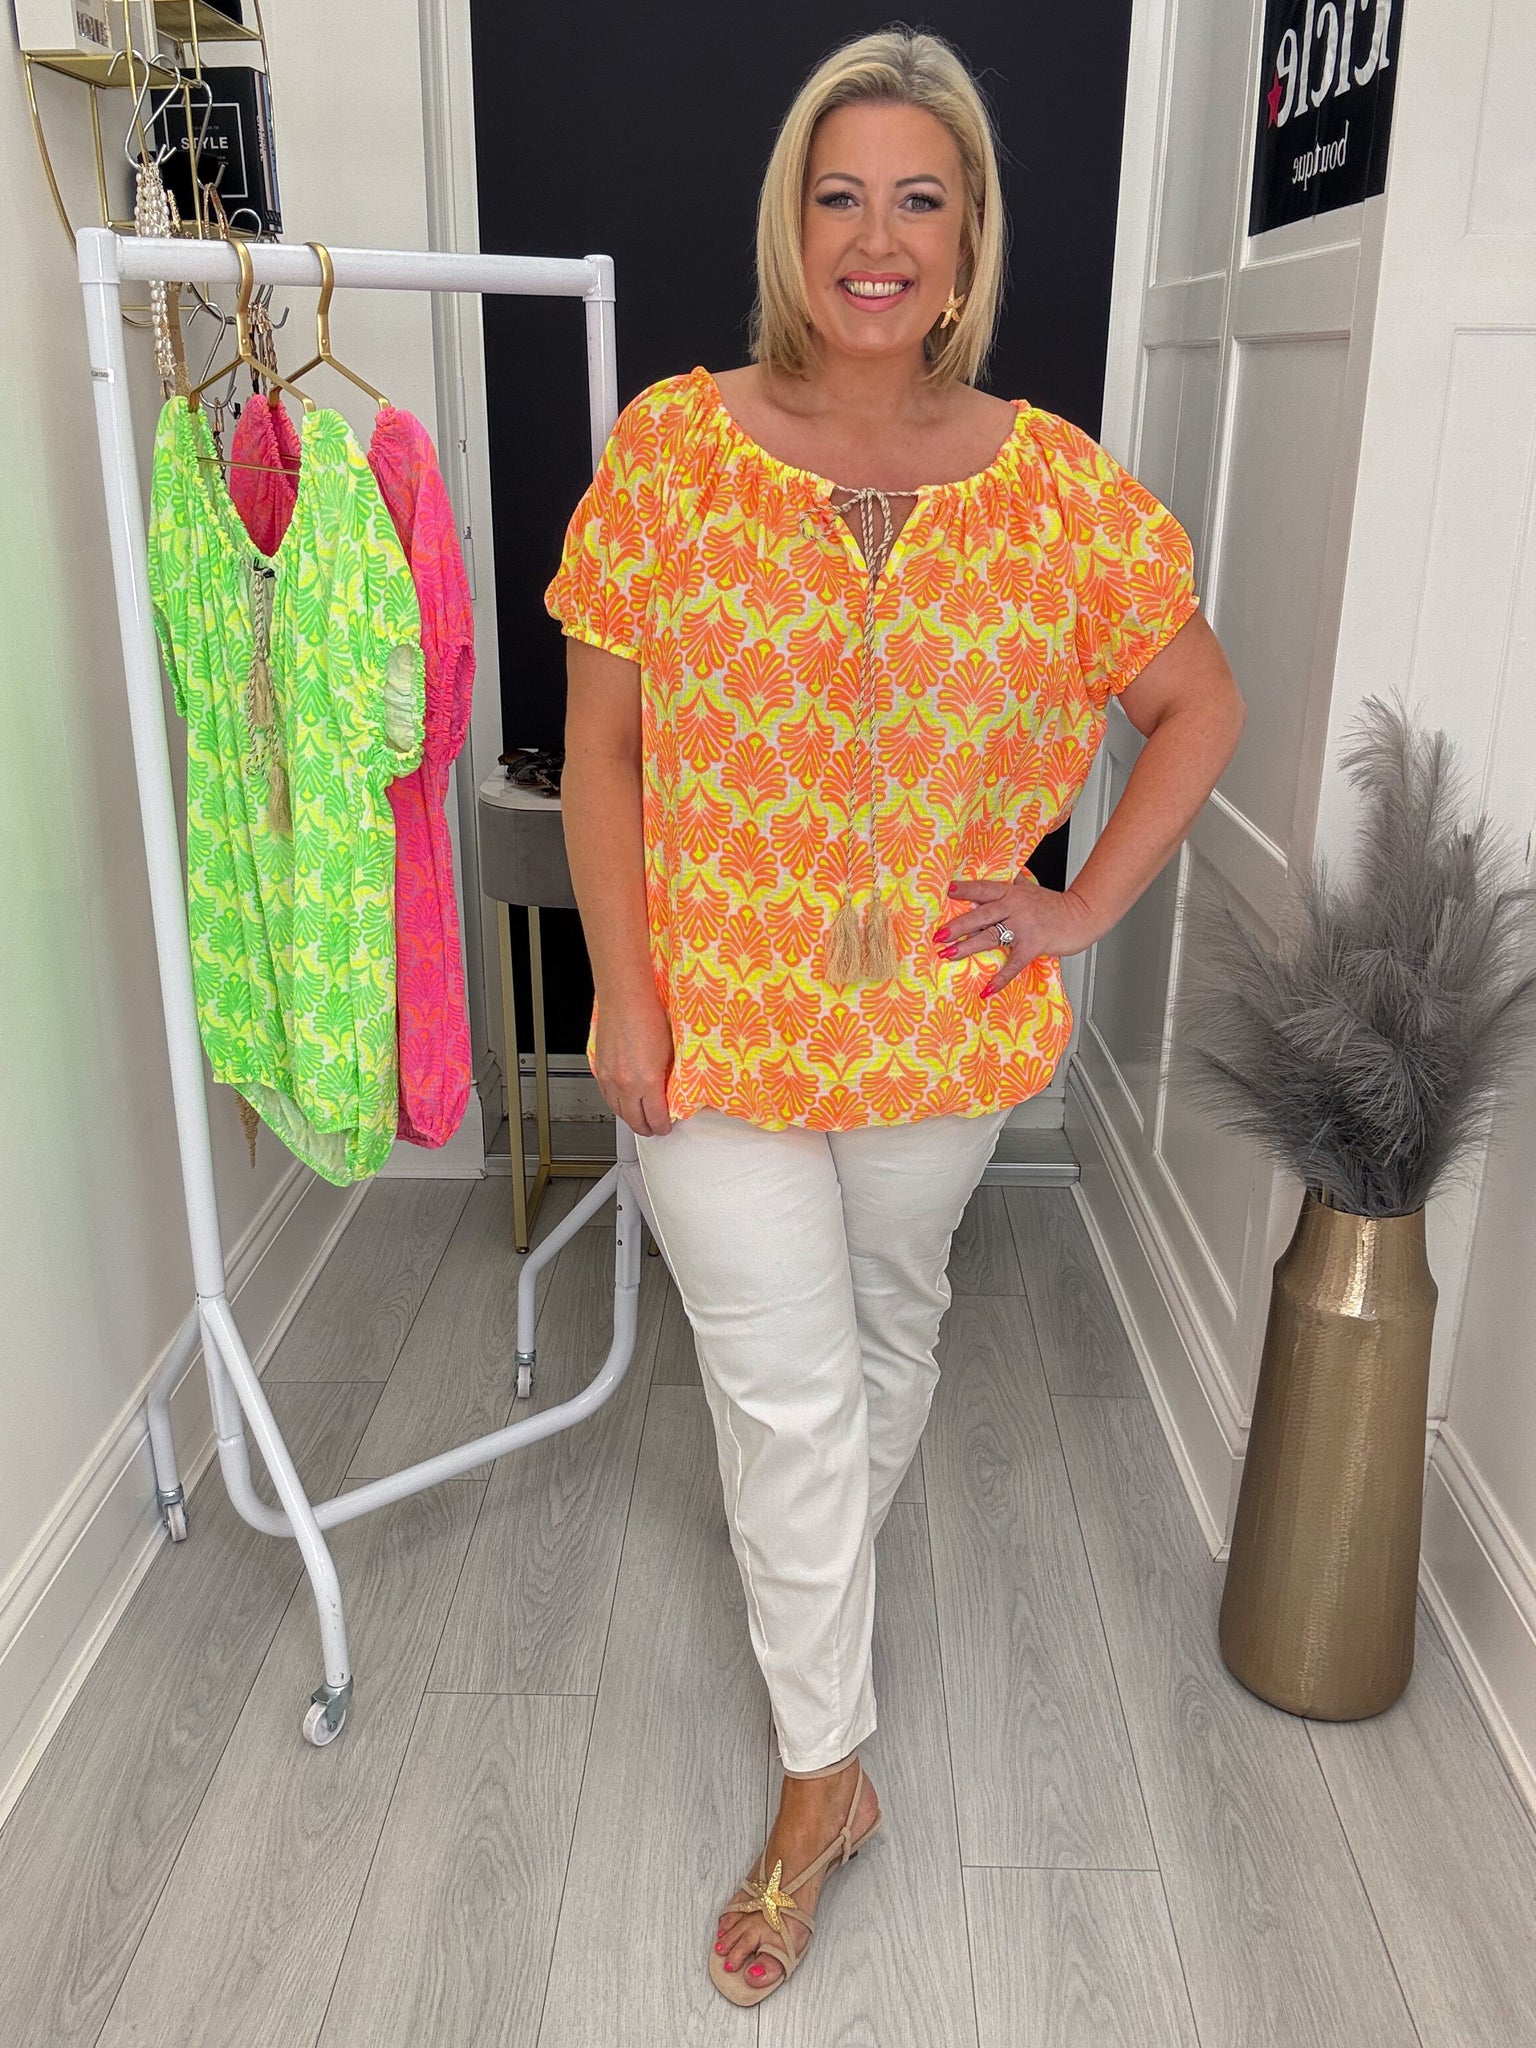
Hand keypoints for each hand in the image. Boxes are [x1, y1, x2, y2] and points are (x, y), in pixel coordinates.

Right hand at [592, 994, 675, 1135]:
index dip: (662, 1127)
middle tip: (653, 1129)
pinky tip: (622, 1102)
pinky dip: (616, 1103)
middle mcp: (625, 1083)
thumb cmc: (649, 1016)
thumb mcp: (670, 1052)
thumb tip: (670, 1091)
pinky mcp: (599, 1068)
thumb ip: (668, 1077)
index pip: (656, 1117)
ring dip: (629, 1118)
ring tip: (638, 1120)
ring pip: (617, 1110)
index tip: (666, 1127)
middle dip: (645, 1128)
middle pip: (634, 1120)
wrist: (625, 998)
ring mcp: (609, 1077)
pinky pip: (606, 1096)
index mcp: (647, 1081)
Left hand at [934, 875, 1101, 996]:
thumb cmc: (1055, 905)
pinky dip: (1000, 978)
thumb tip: (1004, 876)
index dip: (965, 890)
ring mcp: (1024, 927)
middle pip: (982, 915)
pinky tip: (987, 989)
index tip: (946, 891)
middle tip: (938, 935)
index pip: (984, 889)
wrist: (1082, 915)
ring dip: (968, 947)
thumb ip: (1014, 884)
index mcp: (1011, 893)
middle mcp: (1015, 907)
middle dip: (958, 925)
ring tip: (948, 954)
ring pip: (991, 936)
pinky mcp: (1033, 945)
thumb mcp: (1031, 889)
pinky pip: (1013, 964)